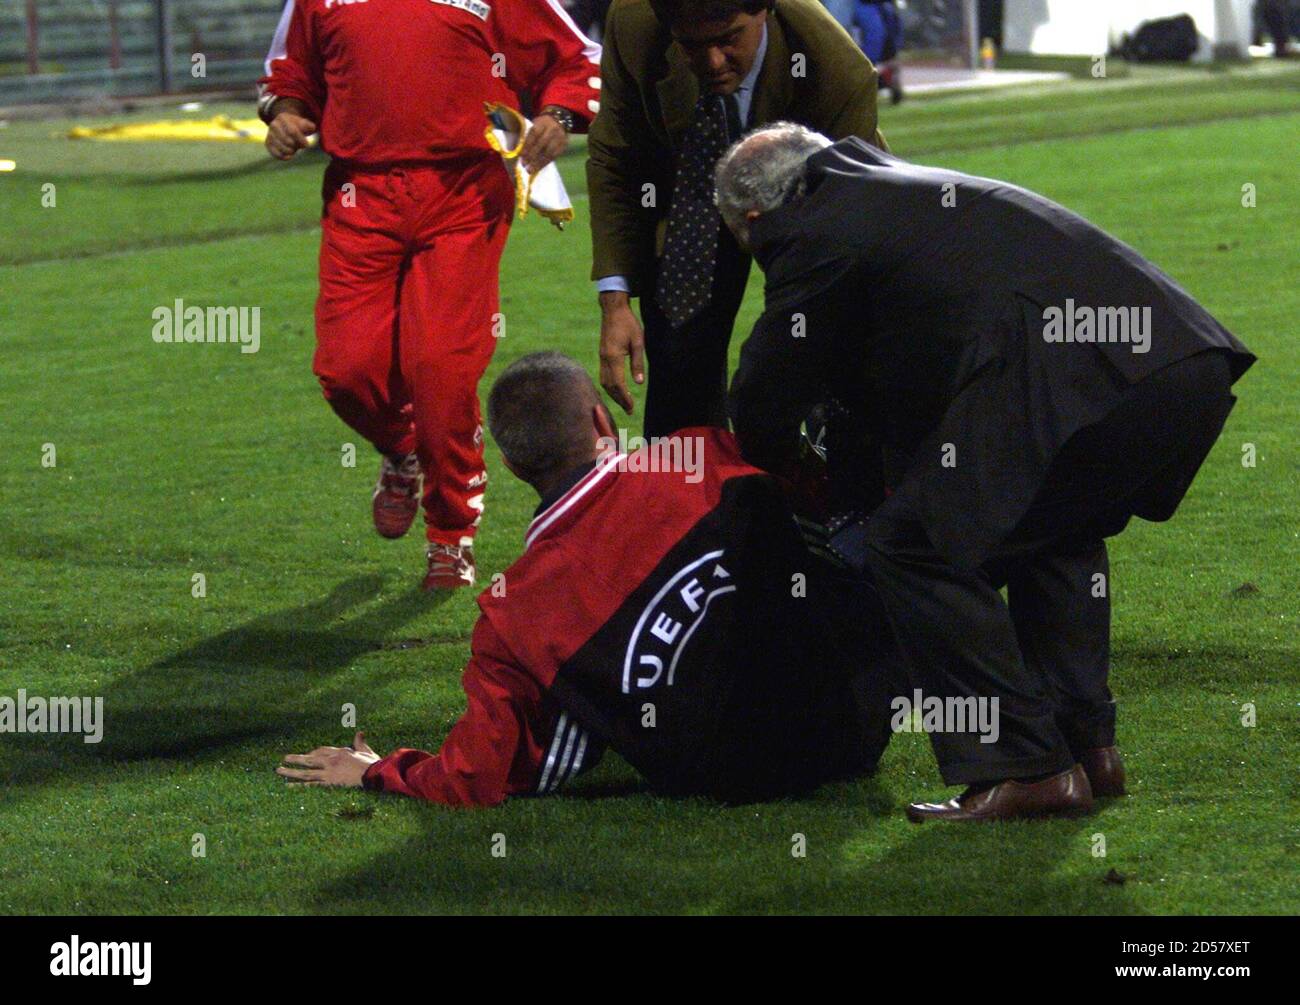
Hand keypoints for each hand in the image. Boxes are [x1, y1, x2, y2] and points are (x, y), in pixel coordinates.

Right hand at [265, 109, 316, 160]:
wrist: (284, 126)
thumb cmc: (297, 126)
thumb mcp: (304, 123)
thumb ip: (309, 126)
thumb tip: (311, 128)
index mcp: (283, 118)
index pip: (293, 132)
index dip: (301, 140)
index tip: (307, 144)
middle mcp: (274, 125)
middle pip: (288, 141)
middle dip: (297, 146)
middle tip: (299, 145)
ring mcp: (270, 134)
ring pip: (283, 149)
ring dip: (292, 151)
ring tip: (294, 148)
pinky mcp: (268, 143)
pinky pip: (276, 154)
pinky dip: (285, 157)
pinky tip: (290, 156)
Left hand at [277, 731, 379, 787]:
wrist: (374, 774)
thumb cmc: (372, 763)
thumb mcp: (365, 750)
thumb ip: (360, 742)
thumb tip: (360, 732)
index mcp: (339, 752)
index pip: (321, 751)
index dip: (313, 753)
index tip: (307, 755)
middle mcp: (331, 761)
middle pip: (310, 759)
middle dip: (296, 759)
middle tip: (284, 758)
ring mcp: (328, 772)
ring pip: (306, 772)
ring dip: (291, 771)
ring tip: (278, 770)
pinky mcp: (329, 783)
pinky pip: (310, 785)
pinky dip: (298, 785)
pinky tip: (287, 786)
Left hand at [519, 114, 567, 173]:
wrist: (559, 121)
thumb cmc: (542, 125)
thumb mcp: (535, 125)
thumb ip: (529, 136)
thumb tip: (521, 153)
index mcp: (543, 123)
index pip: (534, 134)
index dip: (527, 146)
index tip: (521, 156)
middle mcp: (553, 129)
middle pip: (542, 144)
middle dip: (532, 156)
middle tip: (525, 165)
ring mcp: (560, 138)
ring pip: (549, 152)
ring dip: (538, 163)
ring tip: (531, 170)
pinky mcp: (563, 146)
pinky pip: (554, 157)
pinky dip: (545, 163)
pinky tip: (538, 168)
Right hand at [599, 292, 645, 414]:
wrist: (613, 309)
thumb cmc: (628, 323)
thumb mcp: (638, 342)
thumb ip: (638, 363)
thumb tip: (639, 382)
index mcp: (614, 357)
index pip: (618, 384)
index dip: (624, 397)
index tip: (631, 407)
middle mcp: (604, 359)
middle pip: (609, 386)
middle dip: (619, 400)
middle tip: (629, 410)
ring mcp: (601, 357)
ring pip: (604, 382)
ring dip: (613, 394)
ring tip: (623, 403)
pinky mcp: (602, 355)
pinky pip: (603, 375)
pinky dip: (609, 386)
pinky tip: (616, 390)